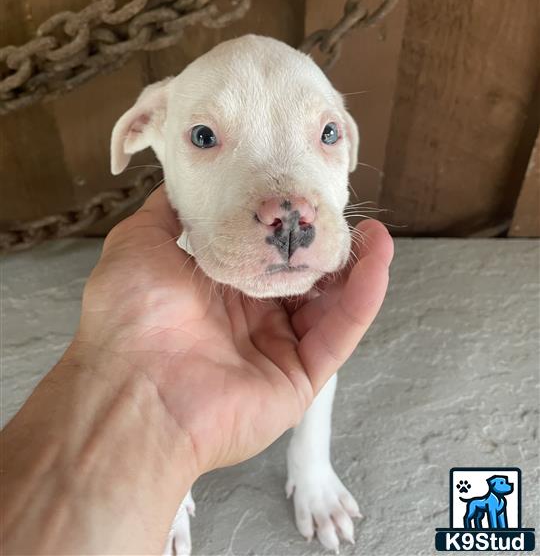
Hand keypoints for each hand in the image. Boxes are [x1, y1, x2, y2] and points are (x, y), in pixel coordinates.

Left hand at [78, 186, 392, 475]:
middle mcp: (249, 319)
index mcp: (217, 289)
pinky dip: (363, 299)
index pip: (265, 255)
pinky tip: (379, 262)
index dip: (289, 229)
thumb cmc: (130, 314)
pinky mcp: (299, 379)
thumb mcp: (139, 242)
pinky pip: (339, 334)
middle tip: (348, 217)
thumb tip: (180, 183)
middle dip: (328, 248)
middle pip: (304, 279)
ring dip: (357, 269)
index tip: (309, 199)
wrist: (132, 389)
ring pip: (329, 305)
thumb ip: (167, 213)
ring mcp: (276, 351)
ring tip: (377, 235)